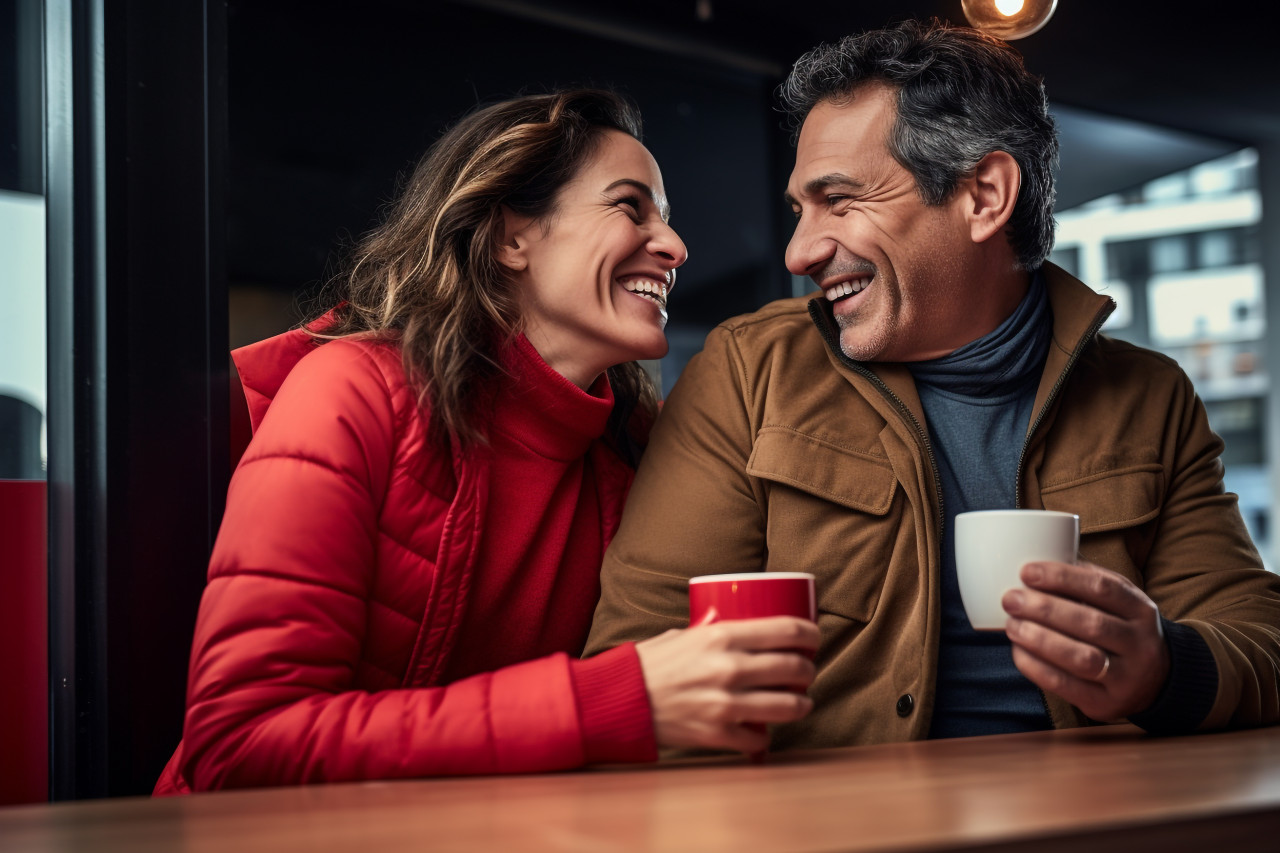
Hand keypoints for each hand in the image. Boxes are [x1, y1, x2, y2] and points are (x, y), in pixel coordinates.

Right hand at [634, 612, 818, 753]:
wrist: (620, 700)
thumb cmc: (648, 664)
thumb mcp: (682, 634)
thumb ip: (711, 631)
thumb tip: (733, 624)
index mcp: (722, 636)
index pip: (787, 631)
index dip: (811, 634)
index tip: (814, 638)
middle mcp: (730, 669)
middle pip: (794, 668)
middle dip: (808, 670)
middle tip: (807, 671)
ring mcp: (726, 704)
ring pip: (788, 706)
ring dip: (801, 704)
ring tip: (800, 702)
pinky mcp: (719, 734)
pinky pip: (759, 739)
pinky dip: (764, 738)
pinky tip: (763, 731)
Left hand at [1002, 560, 1169, 721]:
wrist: (1157, 680)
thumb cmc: (1121, 628)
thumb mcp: (1119, 600)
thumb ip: (1087, 580)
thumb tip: (1038, 558)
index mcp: (1141, 609)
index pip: (1103, 588)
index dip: (1062, 578)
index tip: (1026, 571)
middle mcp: (1140, 644)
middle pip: (1092, 623)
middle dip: (1045, 610)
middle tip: (1011, 599)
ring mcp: (1127, 677)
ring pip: (1082, 658)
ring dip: (1040, 640)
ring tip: (1012, 626)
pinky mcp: (1107, 704)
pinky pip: (1067, 686)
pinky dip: (1037, 668)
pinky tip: (1018, 651)